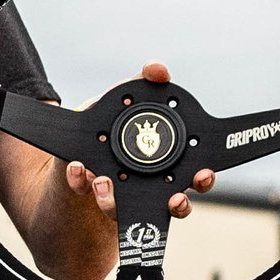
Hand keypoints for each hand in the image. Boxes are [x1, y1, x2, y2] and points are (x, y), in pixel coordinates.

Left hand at [62, 62, 216, 219]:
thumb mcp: (134, 93)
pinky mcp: (92, 190)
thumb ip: (148, 79)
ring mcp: (124, 193)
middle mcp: (152, 184)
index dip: (202, 178)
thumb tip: (159, 69)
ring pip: (127, 210)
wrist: (85, 128)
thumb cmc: (119, 114)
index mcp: (170, 160)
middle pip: (175, 204)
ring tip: (106, 183)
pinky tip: (77, 167)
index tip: (202, 174)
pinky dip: (82, 181)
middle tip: (175, 199)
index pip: (196, 176)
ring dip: (118, 202)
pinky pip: (89, 192)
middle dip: (179, 204)